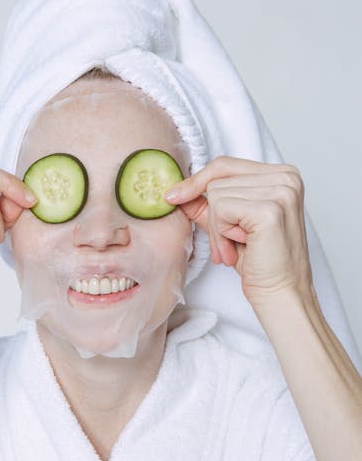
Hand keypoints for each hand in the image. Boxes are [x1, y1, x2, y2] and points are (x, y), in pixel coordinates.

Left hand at [164, 156, 314, 305]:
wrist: (281, 295)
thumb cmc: (261, 264)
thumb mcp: (229, 226)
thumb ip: (207, 205)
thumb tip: (177, 192)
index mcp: (283, 174)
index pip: (226, 165)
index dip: (197, 181)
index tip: (174, 196)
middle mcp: (287, 177)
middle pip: (217, 180)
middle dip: (212, 217)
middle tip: (225, 246)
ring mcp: (281, 191)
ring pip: (215, 195)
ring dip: (218, 230)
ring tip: (234, 249)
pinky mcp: (270, 209)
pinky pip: (221, 209)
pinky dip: (221, 234)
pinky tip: (239, 249)